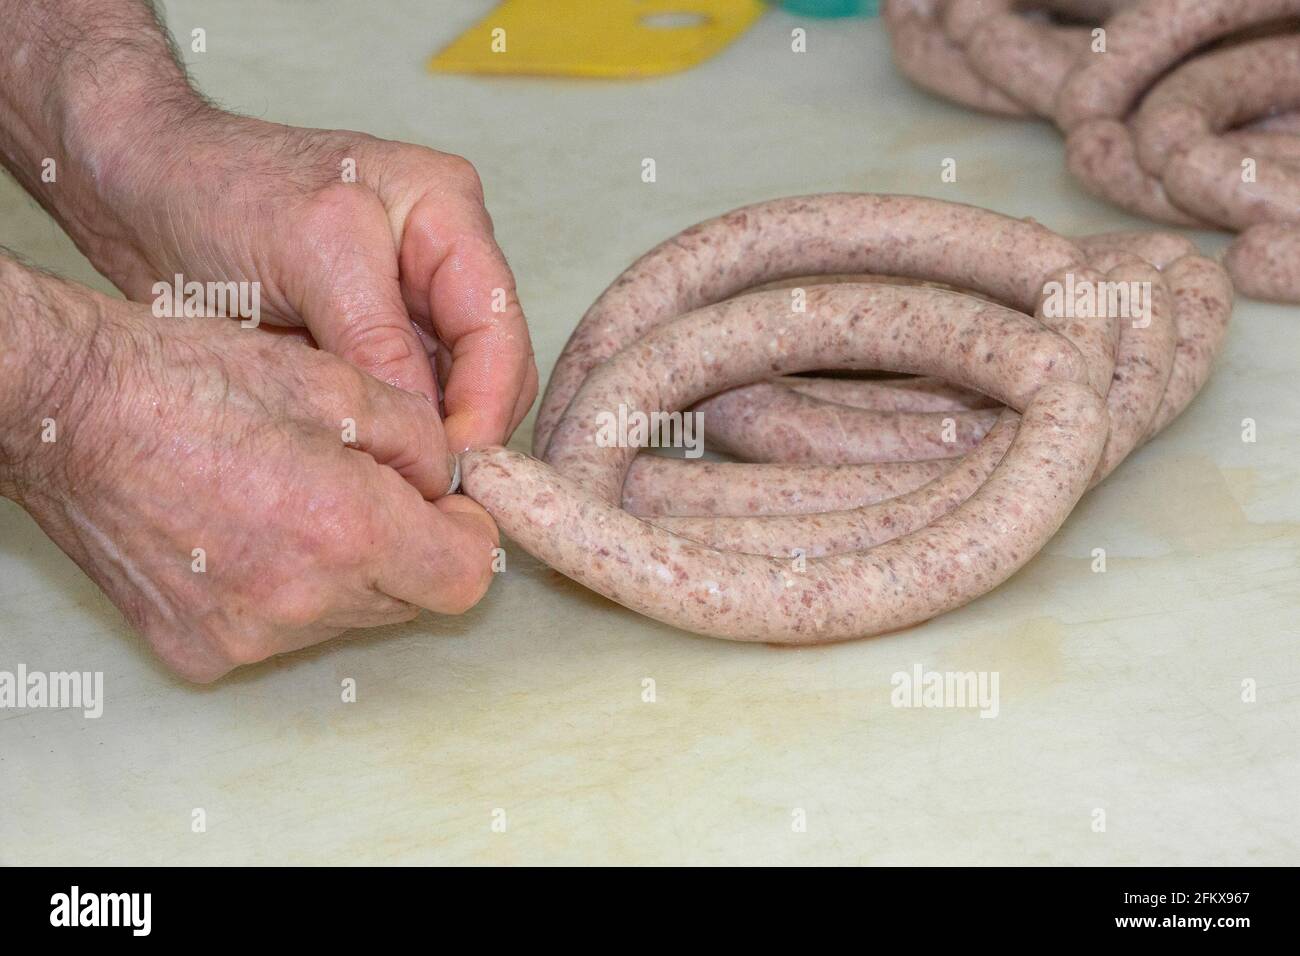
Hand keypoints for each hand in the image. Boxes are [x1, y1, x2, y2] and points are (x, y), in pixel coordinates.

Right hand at [1, 265, 497, 681]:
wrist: (70, 413)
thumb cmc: (194, 381)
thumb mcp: (336, 383)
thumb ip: (421, 440)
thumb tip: (450, 483)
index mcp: (347, 531)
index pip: (465, 579)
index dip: (465, 536)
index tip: (445, 504)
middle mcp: (301, 603)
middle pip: (408, 601)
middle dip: (407, 548)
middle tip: (362, 488)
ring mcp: (245, 638)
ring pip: (347, 619)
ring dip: (346, 573)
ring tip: (290, 504)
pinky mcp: (199, 652)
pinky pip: (281, 634)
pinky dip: (285, 594)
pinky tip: (244, 536)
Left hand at [69, 107, 537, 461]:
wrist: (137, 193)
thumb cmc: (219, 191)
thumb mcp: (310, 254)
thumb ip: (377, 338)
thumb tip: (429, 433)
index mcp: (447, 215)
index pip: (498, 325)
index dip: (487, 402)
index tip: (453, 466)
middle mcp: (442, 263)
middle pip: (490, 367)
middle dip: (467, 430)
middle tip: (429, 493)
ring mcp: (408, 309)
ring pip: (452, 396)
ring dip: (430, 442)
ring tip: (399, 489)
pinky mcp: (370, 348)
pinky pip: (403, 407)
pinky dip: (393, 441)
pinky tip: (370, 471)